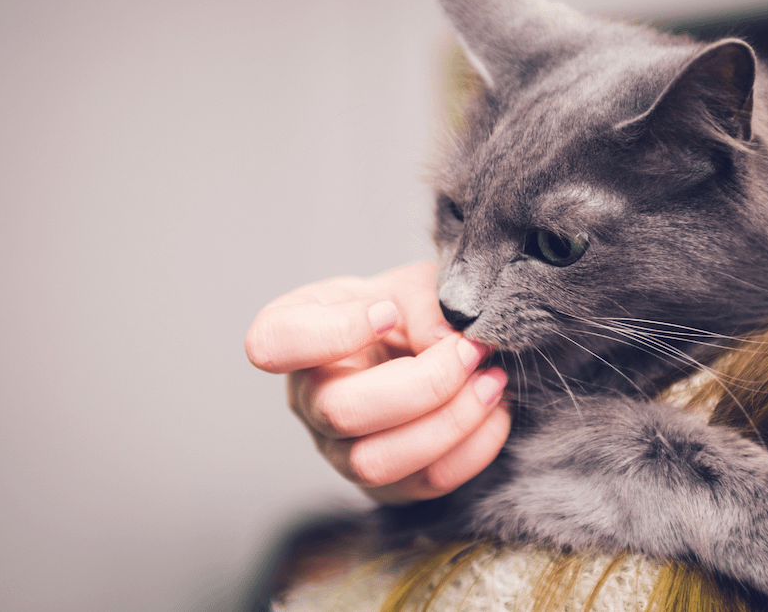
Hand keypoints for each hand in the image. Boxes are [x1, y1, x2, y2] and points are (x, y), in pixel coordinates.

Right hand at [245, 263, 510, 503]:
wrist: (428, 345)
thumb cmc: (405, 308)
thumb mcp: (413, 284)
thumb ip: (424, 302)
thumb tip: (444, 345)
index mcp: (294, 335)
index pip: (272, 345)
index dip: (332, 333)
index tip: (387, 312)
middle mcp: (307, 400)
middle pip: (341, 412)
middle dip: (423, 383)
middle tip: (471, 350)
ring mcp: (340, 451)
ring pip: (378, 463)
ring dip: (449, 422)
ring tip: (491, 381)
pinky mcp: (388, 485)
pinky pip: (426, 482)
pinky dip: (473, 447)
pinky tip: (495, 409)